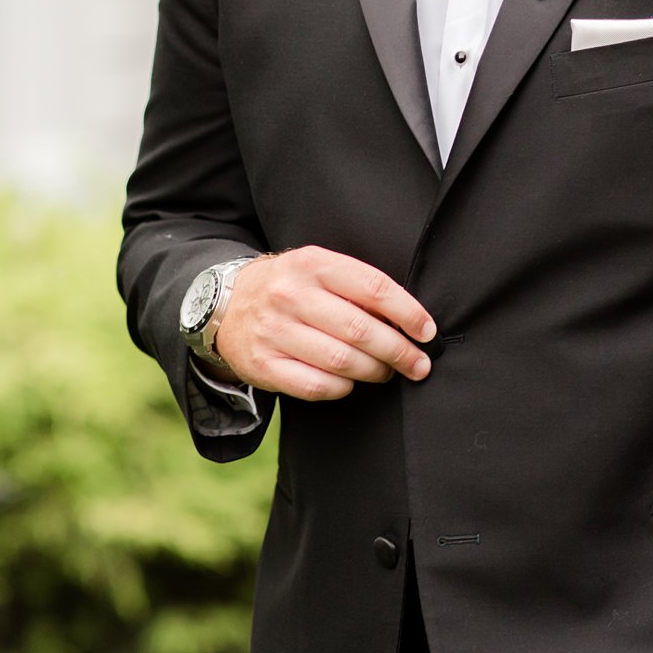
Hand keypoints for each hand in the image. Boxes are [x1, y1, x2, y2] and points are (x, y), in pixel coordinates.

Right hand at [213, 247, 434, 400]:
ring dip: (375, 371)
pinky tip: (351, 383)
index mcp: (312, 264)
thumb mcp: (318, 268)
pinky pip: (316, 386)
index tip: (427, 331)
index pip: (373, 288)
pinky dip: (342, 388)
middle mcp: (291, 295)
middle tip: (418, 364)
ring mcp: (274, 331)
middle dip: (399, 351)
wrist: (225, 304)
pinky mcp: (263, 364)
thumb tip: (408, 320)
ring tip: (387, 372)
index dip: (408, 312)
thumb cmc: (290, 286)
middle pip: (360, 330)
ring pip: (341, 361)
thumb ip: (357, 287)